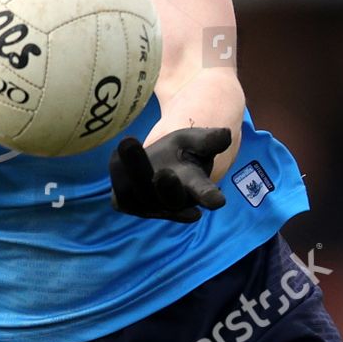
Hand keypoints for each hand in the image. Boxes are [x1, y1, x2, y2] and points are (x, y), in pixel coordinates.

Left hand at [110, 128, 230, 222]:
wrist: (160, 160)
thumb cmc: (184, 150)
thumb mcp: (196, 139)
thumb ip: (209, 139)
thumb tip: (225, 134)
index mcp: (196, 184)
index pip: (205, 194)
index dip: (210, 197)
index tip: (217, 200)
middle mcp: (175, 201)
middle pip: (171, 197)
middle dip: (167, 185)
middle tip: (164, 171)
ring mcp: (151, 207)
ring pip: (140, 195)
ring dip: (133, 169)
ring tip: (128, 141)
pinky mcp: (128, 205)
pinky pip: (120, 196)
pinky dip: (118, 173)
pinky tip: (118, 156)